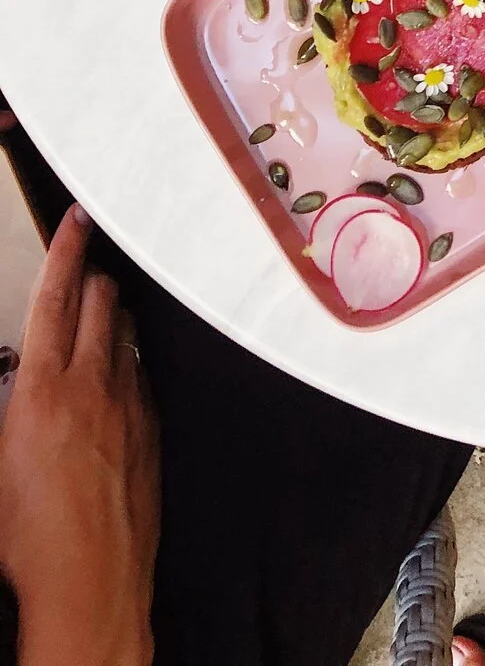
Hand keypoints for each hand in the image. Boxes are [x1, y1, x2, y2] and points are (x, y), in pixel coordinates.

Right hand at [0, 207, 158, 665]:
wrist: (90, 582)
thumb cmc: (27, 538)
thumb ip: (4, 406)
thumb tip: (10, 376)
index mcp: (43, 389)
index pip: (55, 298)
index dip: (66, 251)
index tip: (77, 220)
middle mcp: (92, 386)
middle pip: (100, 301)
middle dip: (91, 276)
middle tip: (83, 265)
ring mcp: (130, 404)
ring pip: (125, 333)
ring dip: (110, 314)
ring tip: (97, 311)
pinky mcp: (152, 428)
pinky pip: (140, 373)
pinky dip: (125, 359)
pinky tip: (114, 372)